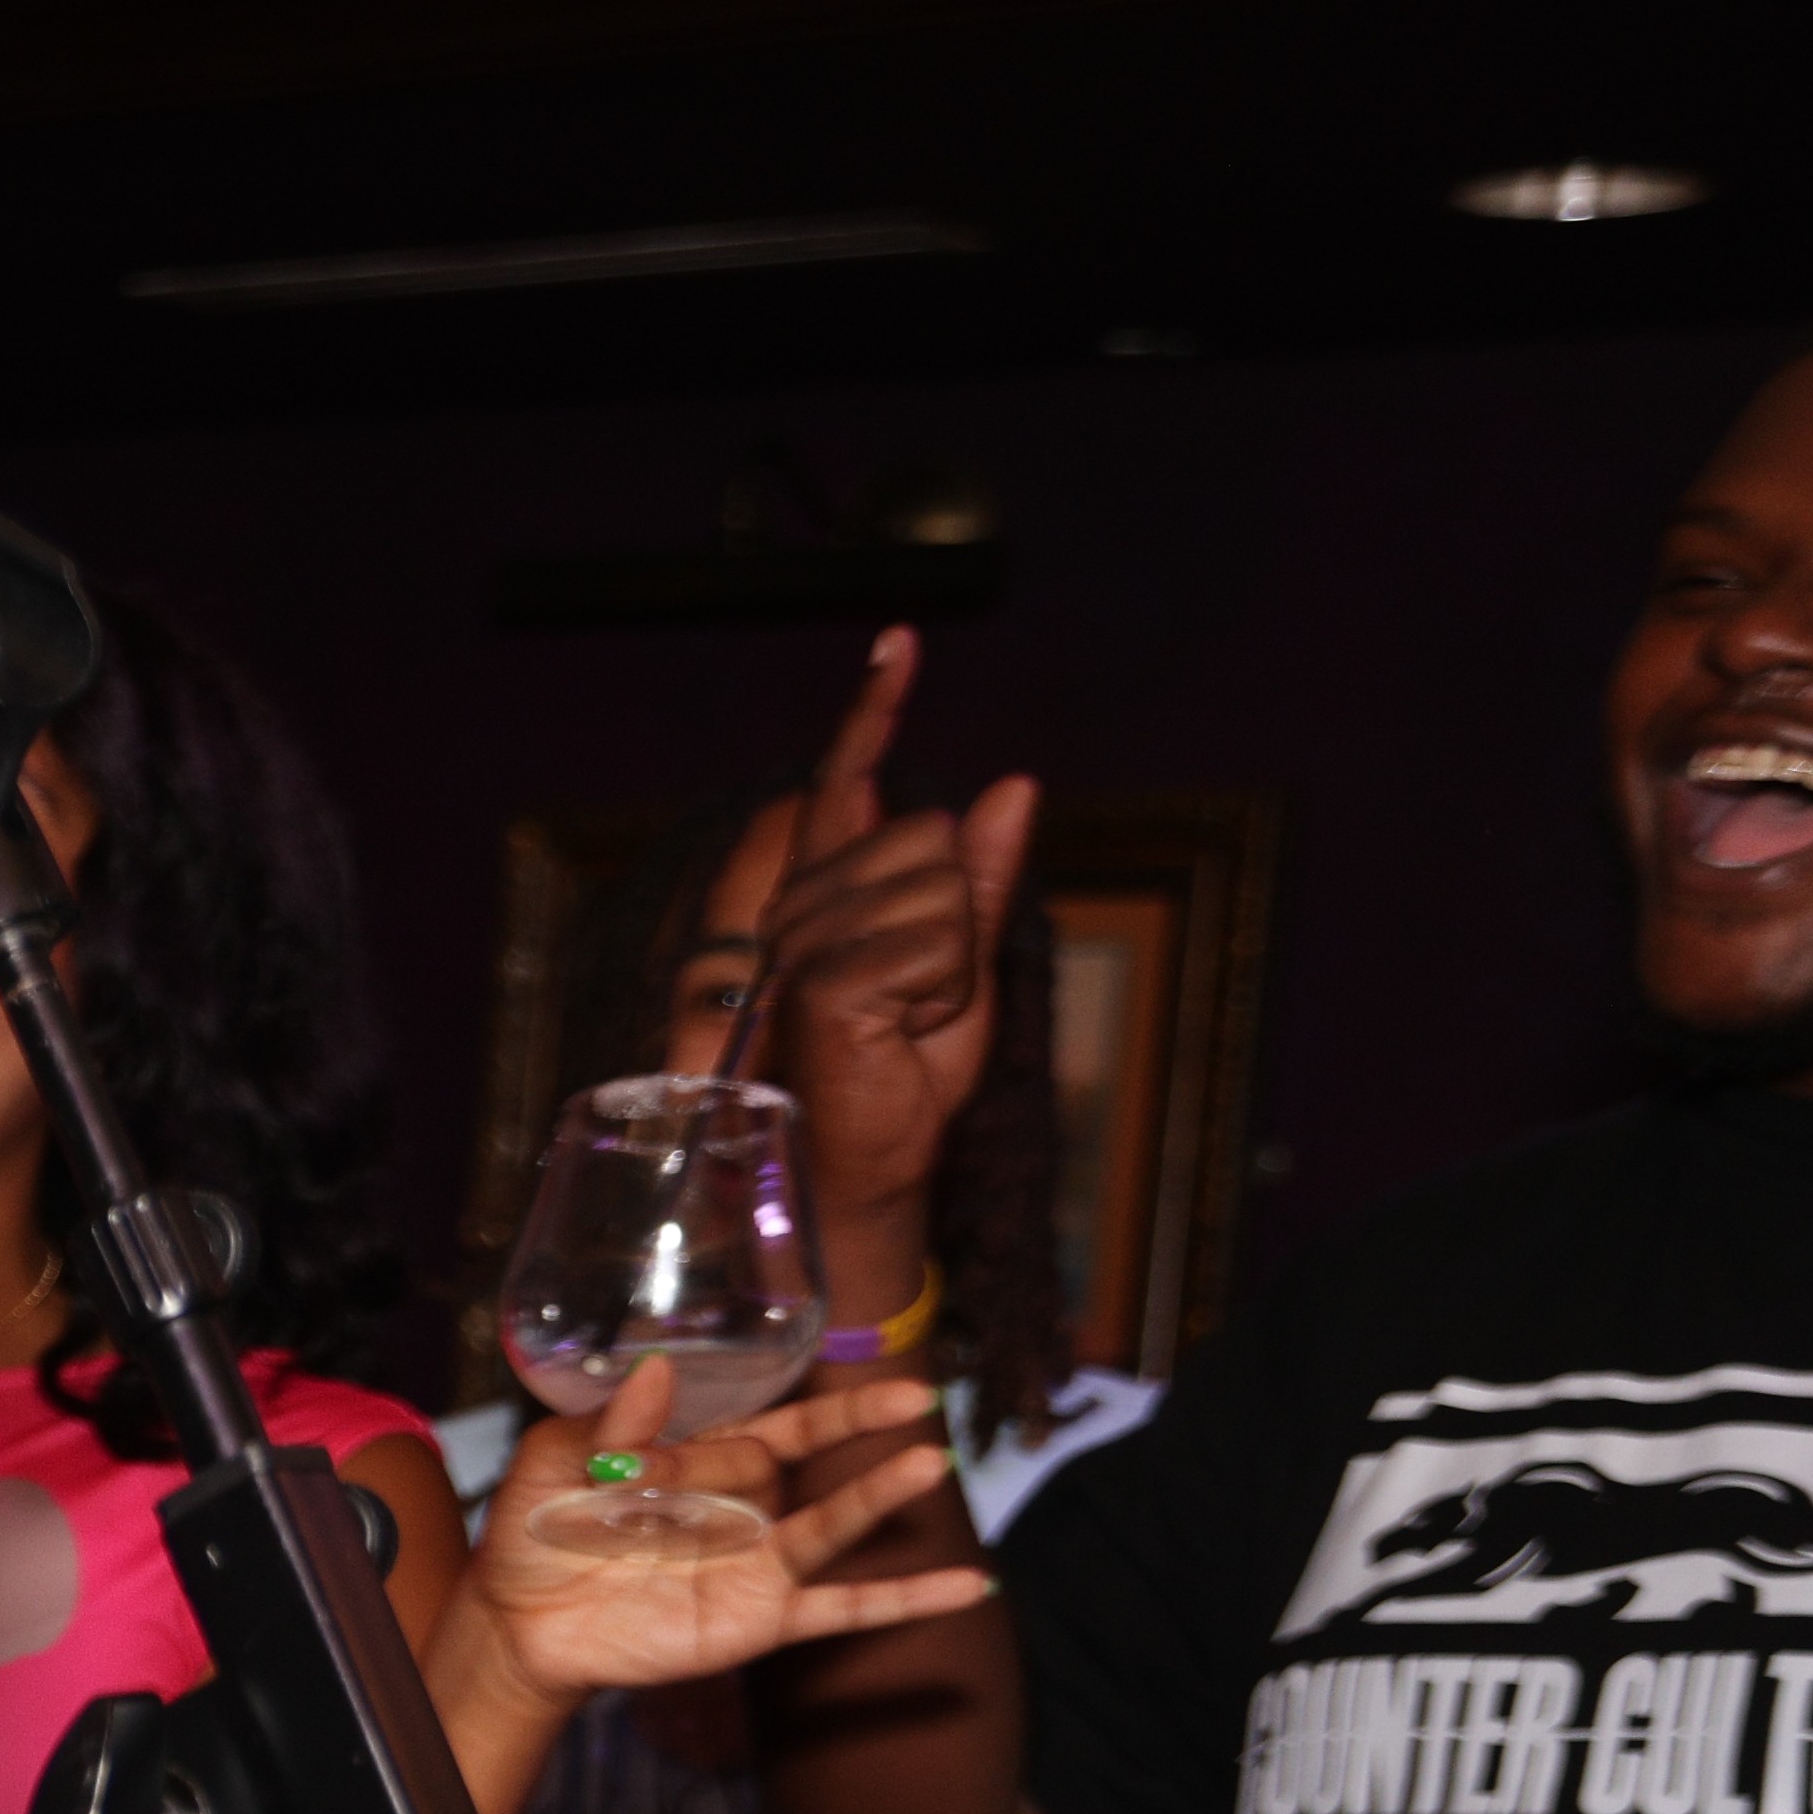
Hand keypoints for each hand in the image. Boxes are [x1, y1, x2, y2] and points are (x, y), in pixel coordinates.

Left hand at [448, 1361, 993, 1717]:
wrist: (519, 1626)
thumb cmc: (535, 1535)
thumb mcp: (554, 1468)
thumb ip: (608, 1427)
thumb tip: (654, 1367)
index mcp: (704, 1459)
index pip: (766, 1425)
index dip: (771, 1422)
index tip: (772, 1422)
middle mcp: (743, 1507)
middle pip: (796, 1466)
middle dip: (832, 1441)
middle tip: (912, 1400)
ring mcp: (758, 1565)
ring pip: (831, 1526)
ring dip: (880, 1497)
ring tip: (931, 1465)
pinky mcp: (761, 1620)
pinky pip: (843, 1609)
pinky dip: (905, 1600)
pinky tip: (970, 1587)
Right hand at [724, 629, 1040, 1294]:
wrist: (868, 1172)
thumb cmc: (904, 1085)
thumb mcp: (963, 974)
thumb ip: (977, 881)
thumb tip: (1011, 782)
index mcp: (829, 897)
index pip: (848, 785)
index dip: (874, 711)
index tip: (902, 641)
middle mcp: (801, 909)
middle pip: (927, 836)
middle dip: (955, 919)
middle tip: (917, 1001)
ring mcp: (803, 943)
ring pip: (937, 886)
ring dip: (950, 962)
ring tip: (904, 1022)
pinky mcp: (824, 980)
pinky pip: (935, 940)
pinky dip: (943, 989)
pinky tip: (902, 1029)